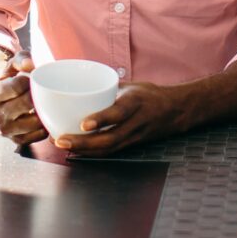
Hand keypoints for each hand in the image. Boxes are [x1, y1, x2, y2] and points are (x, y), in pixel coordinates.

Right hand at [0, 51, 46, 147]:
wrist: (3, 99)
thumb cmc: (10, 79)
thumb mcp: (11, 65)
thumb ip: (21, 59)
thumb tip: (30, 65)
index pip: (15, 86)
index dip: (28, 80)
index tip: (32, 77)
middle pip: (25, 104)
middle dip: (38, 94)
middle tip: (43, 89)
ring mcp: (5, 130)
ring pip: (33, 123)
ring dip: (44, 111)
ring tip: (45, 102)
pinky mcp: (17, 140)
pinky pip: (37, 136)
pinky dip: (45, 127)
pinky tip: (45, 116)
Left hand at [56, 80, 185, 156]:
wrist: (176, 111)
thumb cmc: (150, 95)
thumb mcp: (130, 86)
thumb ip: (107, 88)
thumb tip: (78, 85)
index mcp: (136, 102)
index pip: (119, 112)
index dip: (101, 119)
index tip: (83, 122)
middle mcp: (135, 122)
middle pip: (109, 138)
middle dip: (82, 142)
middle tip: (61, 139)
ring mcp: (133, 136)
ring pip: (107, 149)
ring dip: (83, 150)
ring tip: (61, 145)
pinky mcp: (130, 145)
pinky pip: (109, 152)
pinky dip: (90, 152)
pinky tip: (75, 149)